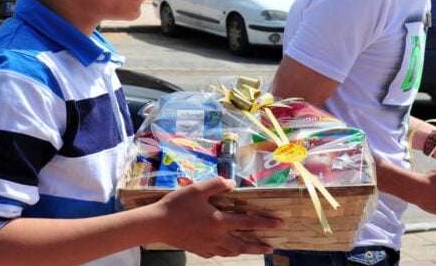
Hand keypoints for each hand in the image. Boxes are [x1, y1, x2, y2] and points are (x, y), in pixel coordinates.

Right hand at [154, 177, 282, 257]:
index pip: (248, 223)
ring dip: (243, 251)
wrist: (156, 224)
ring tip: (250, 249)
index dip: (265, 223)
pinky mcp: (197, 250)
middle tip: (270, 247)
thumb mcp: (197, 189)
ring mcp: (206, 246)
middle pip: (243, 245)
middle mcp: (216, 236)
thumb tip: (232, 183)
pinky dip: (222, 251)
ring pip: (230, 252)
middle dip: (259, 246)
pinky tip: (222, 249)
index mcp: (219, 221)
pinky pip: (214, 253)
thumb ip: (217, 184)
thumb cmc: (177, 205)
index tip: (279, 224)